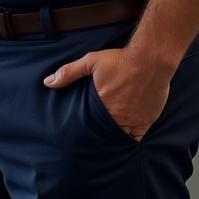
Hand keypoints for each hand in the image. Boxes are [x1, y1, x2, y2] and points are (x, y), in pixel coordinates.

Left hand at [43, 46, 170, 140]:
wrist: (150, 59)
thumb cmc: (120, 60)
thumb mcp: (91, 62)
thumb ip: (69, 73)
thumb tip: (48, 82)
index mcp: (102, 106)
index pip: (90, 124)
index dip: (85, 128)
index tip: (80, 131)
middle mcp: (118, 117)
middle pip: (105, 132)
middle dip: (98, 134)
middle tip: (92, 137)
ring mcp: (134, 120)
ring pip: (121, 136)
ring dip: (114, 136)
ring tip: (106, 139)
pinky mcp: (147, 120)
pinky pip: (138, 137)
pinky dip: (131, 138)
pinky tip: (125, 139)